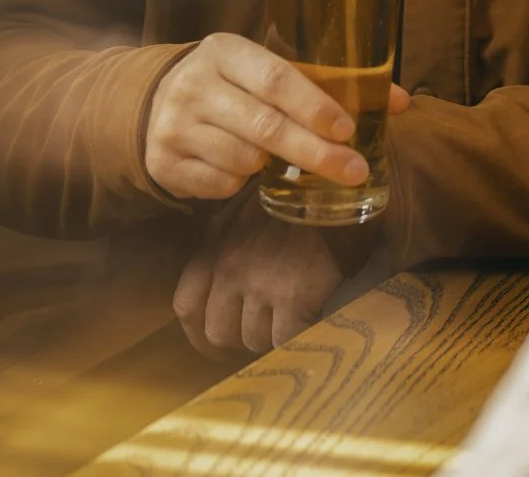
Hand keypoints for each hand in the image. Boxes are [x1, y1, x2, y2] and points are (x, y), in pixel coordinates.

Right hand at [146, 33, 408, 200]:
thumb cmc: (234, 83)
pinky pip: (221, 185)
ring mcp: (173, 125)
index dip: (316, 106)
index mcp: (226, 51)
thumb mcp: (269, 67)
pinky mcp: (162, 163)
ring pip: (245, 160)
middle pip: (266, 127)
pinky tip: (242, 166)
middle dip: (316, 153)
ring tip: (276, 154)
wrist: (154, 99)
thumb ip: (329, 82)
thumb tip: (401, 103)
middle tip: (354, 170)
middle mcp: (194, 85)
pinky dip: (241, 182)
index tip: (348, 129)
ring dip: (273, 166)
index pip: (277, 79)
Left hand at [173, 188, 377, 356]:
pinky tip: (310, 325)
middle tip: (262, 335)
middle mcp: (228, 267)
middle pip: (217, 330)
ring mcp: (260, 284)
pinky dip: (295, 339)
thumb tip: (235, 273)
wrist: (341, 184)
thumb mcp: (252, 205)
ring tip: (291, 326)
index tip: (216, 344)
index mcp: (215, 242)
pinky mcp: (294, 297)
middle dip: (238, 339)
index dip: (198, 332)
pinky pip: (283, 339)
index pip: (187, 305)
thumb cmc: (302, 189)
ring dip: (271, 338)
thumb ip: (233, 238)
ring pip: (251, 339)